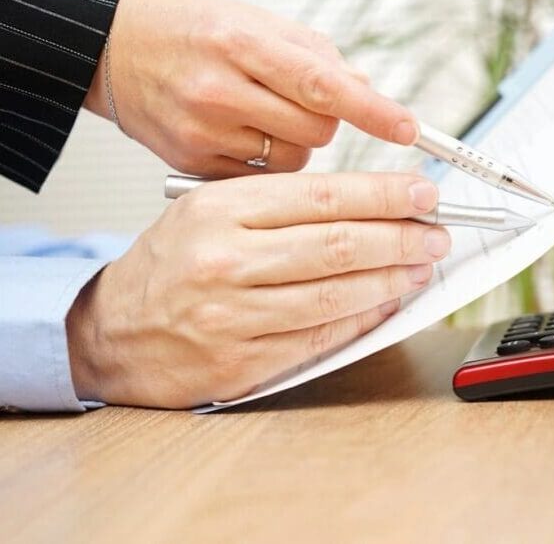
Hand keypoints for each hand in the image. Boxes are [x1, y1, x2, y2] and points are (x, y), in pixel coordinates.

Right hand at [64, 172, 449, 408]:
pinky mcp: (242, 363)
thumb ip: (282, 204)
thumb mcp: (211, 211)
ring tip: (422, 266)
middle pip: (337, 245)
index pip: (323, 196)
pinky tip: (388, 302)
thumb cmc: (171, 266)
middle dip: (401, 238)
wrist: (113, 334)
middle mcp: (225, 261)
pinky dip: (362, 318)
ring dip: (392, 280)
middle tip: (436, 233)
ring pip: (335, 294)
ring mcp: (233, 317)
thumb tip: (369, 202)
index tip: (423, 194)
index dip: (384, 195)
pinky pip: (320, 338)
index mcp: (220, 211)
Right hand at [83, 0, 417, 176]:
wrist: (110, 49)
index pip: (321, 83)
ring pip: (294, 162)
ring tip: (269, 117)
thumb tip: (365, 86)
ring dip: (300, 145)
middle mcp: (218, 90)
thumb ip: (313, 54)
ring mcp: (202, 133)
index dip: (371, 109)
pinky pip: (263, 180)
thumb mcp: (252, 19)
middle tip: (317, 107)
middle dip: (331, 123)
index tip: (407, 129)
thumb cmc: (186, 28)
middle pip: (316, 130)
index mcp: (239, 42)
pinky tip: (247, 137)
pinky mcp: (192, 165)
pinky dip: (270, 165)